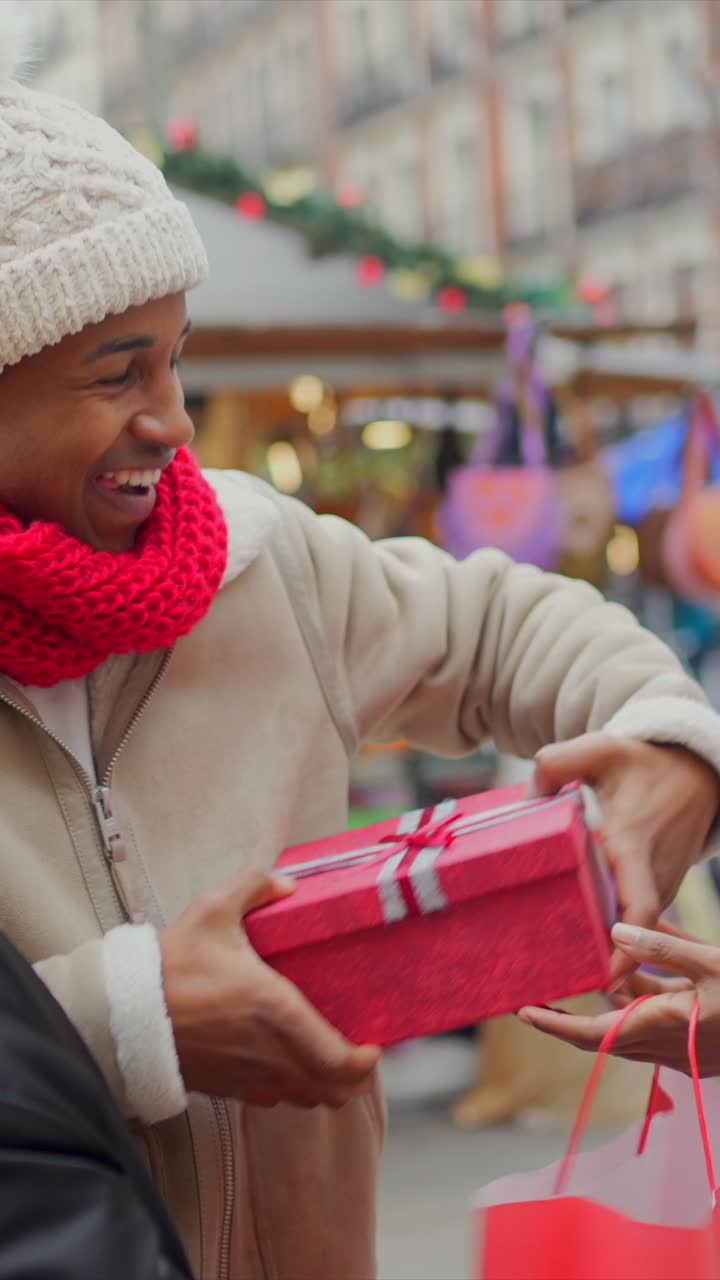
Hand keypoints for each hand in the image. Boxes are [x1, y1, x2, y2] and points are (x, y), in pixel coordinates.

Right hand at [160, 869, 379, 1108]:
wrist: (123, 1014)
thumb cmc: (172, 964)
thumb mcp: (213, 910)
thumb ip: (255, 887)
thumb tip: (288, 885)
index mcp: (277, 1011)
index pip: (340, 1062)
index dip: (366, 1062)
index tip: (375, 1043)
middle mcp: (270, 1053)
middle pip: (332, 1091)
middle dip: (353, 1076)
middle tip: (358, 1048)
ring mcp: (248, 1077)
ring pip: (304, 1099)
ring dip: (323, 1083)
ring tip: (327, 1053)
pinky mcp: (226, 1088)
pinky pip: (273, 1098)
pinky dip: (290, 1086)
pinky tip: (285, 1057)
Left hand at [518, 921, 719, 1076]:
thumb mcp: (713, 961)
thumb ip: (663, 947)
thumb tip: (615, 931)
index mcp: (665, 1031)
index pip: (594, 1036)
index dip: (556, 1025)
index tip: (523, 1011)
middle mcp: (670, 1049)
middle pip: (606, 1033)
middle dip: (573, 1015)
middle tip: (541, 990)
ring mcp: (686, 1052)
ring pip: (634, 1024)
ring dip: (615, 1000)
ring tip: (589, 963)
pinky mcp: (700, 1045)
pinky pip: (659, 1020)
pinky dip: (646, 997)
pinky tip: (640, 965)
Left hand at [531, 734, 719, 980]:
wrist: (694, 772)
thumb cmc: (643, 763)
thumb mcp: (600, 749)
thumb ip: (557, 764)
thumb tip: (528, 797)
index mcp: (634, 844)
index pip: (640, 906)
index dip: (625, 946)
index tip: (603, 975)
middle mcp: (652, 873)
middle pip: (629, 930)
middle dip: (598, 958)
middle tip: (554, 979)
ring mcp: (659, 883)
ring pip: (632, 927)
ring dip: (604, 945)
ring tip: (557, 965)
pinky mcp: (659, 886)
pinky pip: (634, 915)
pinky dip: (611, 927)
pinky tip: (575, 935)